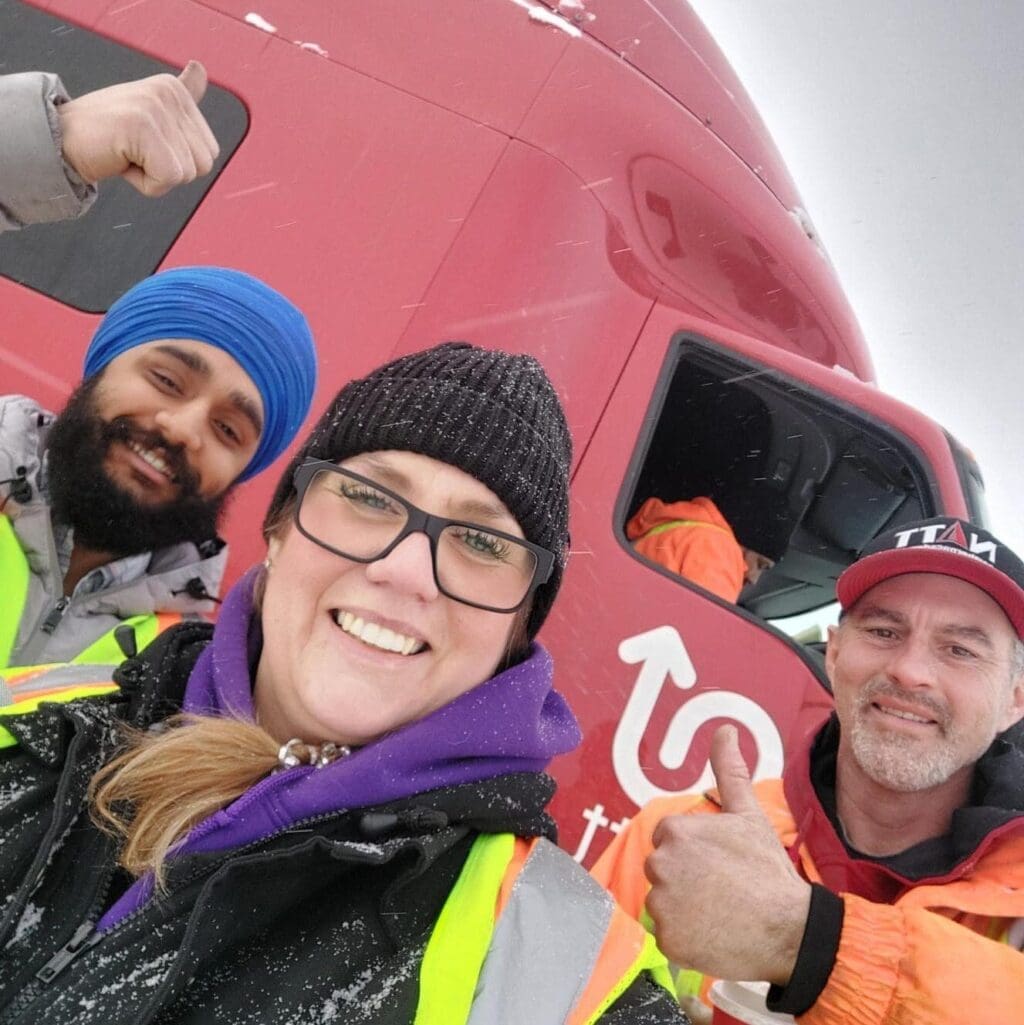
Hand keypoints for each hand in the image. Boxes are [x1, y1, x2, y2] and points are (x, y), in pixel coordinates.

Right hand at [58, 61, 219, 196]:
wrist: (60, 142)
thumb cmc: (106, 135)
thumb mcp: (150, 114)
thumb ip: (180, 98)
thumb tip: (200, 69)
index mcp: (174, 89)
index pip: (209, 152)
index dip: (178, 163)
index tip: (146, 147)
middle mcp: (168, 93)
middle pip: (203, 165)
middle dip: (170, 172)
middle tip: (136, 152)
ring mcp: (155, 107)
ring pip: (187, 174)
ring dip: (156, 178)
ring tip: (128, 154)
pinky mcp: (142, 126)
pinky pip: (168, 179)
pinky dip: (147, 185)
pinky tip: (123, 162)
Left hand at [644, 725, 811, 984]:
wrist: (790, 929)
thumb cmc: (768, 871)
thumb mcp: (748, 814)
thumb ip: (729, 769)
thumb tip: (725, 729)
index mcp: (674, 830)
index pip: (669, 840)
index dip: (695, 853)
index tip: (719, 865)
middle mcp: (660, 864)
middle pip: (662, 870)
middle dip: (685, 878)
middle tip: (721, 889)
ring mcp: (661, 903)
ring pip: (663, 902)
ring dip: (684, 908)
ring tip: (719, 911)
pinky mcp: (667, 939)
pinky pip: (667, 935)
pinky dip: (686, 938)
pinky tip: (713, 934)